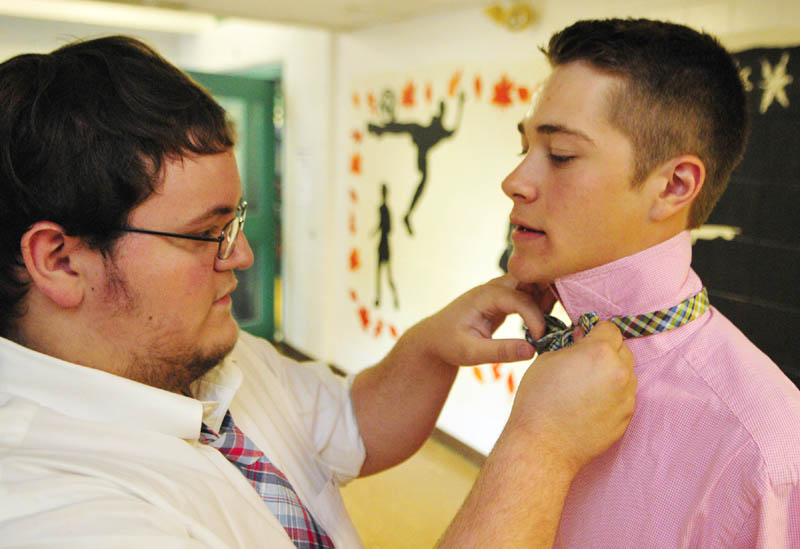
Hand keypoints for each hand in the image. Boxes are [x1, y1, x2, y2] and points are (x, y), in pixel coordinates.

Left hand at [411, 274, 548, 366]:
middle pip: (530, 278)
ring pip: (532, 282)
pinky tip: (549, 319)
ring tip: (558, 319)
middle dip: (549, 293)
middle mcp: (493, 287)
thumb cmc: (449, 344)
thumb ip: (500, 352)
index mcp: (484, 296)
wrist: (436, 338)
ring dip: (548, 295)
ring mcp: (500, 290)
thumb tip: (532, 351)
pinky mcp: (505, 298)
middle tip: (562, 316)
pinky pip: (529, 292)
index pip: (519, 298)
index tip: (541, 338)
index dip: (535, 317)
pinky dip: (542, 301)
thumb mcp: (471, 353)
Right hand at [502, 321, 636, 473]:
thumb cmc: (538, 400)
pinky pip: (624, 397)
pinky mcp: (626, 418)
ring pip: (626, 374)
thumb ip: (572, 345)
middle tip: (583, 361)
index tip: (583, 338)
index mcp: (599, 352)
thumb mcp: (548, 360)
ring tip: (586, 385)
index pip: (609, 328)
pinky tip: (590, 403)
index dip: (594, 331)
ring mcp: (626, 397)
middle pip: (622, 349)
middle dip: (606, 350)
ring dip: (611, 372)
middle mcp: (619, 372)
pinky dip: (612, 394)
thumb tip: (583, 338)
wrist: (543, 445)